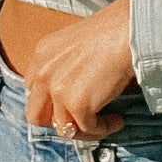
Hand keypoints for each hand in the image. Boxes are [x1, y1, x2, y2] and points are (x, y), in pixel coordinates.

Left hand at [24, 0, 134, 138]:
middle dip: (58, 122)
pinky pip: (87, 129)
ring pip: (62, 128)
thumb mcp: (75, 43)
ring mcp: (58, 90)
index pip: (32, 89)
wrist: (129, 31)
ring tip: (105, 121)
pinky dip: (104, 128)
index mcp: (42, 54)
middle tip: (81, 119)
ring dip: (84, 130)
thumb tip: (74, 91)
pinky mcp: (77, 105)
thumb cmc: (113, 31)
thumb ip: (65, 66)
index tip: (69, 103)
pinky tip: (118, 119)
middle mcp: (43, 73)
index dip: (50, 101)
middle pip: (36, 115)